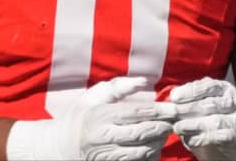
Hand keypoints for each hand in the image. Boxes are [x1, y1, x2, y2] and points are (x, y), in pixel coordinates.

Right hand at [7, 76, 175, 160]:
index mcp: (102, 115)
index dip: (158, 110)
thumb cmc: (81, 115)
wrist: (61, 146)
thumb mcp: (94, 95)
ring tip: (165, 132)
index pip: (136, 112)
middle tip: (174, 120)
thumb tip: (143, 81)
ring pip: (142, 151)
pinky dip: (149, 155)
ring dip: (158, 142)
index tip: (173, 108)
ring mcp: (107, 154)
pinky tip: (154, 146)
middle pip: (142, 132)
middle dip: (162, 126)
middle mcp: (104, 136)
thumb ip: (119, 86)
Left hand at [170, 78, 235, 160]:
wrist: (227, 141)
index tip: (173, 97)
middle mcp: (234, 100)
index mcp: (223, 88)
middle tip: (170, 114)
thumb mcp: (196, 106)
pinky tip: (191, 139)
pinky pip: (222, 136)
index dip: (190, 91)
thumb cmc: (207, 118)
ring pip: (216, 120)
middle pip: (210, 104)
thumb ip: (184, 103)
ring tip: (178, 128)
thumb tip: (166, 102)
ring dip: (194, 124)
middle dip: (187, 109)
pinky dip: (204, 138)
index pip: (208, 86)